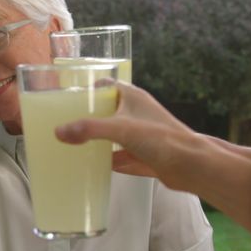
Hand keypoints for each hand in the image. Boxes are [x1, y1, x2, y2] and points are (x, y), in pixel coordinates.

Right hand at [55, 83, 195, 188]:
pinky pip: (122, 156)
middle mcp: (137, 113)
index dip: (90, 88)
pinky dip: (109, 160)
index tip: (71, 96)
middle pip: (109, 109)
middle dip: (90, 116)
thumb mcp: (120, 129)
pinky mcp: (145, 154)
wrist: (191, 166)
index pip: (108, 84)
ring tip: (75, 143)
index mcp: (133, 97)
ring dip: (99, 138)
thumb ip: (88, 129)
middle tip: (67, 122)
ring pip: (115, 133)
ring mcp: (142, 134)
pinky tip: (95, 166)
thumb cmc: (162, 139)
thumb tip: (59, 132)